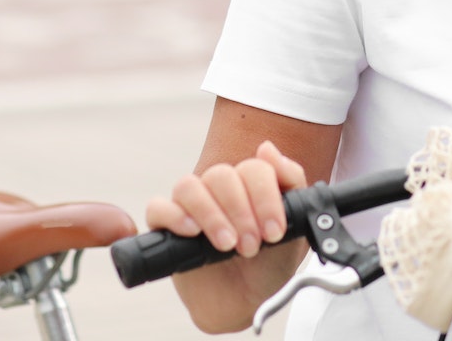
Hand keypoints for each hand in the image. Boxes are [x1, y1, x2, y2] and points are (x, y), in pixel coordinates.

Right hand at [146, 140, 306, 258]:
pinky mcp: (167, 229)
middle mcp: (219, 189)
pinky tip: (192, 232)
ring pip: (189, 187)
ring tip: (227, 245)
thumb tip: (267, 148)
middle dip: (241, 211)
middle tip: (251, 245)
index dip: (265, 197)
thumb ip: (291, 181)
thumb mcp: (294, 226)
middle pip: (221, 175)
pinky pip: (158, 209)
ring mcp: (191, 206)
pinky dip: (174, 216)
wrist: (245, 303)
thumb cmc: (269, 263)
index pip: (253, 168)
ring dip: (211, 215)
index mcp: (248, 183)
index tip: (275, 231)